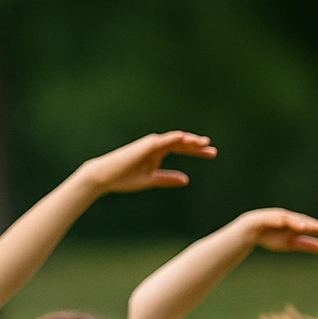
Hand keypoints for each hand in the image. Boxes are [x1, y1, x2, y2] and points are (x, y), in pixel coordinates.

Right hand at [78, 132, 216, 195]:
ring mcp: (151, 144)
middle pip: (182, 143)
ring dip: (189, 141)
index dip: (197, 152)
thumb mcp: (150, 180)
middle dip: (197, 146)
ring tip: (203, 143)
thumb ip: (167, 179)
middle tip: (213, 151)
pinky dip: (174, 138)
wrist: (104, 177)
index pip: (181, 149)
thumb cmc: (124, 178)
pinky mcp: (145, 145)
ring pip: (175, 139)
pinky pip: (163, 140)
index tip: (211, 154)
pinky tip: (185, 138)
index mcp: (157, 153)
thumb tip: (186, 180)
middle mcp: (156, 145)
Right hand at [234, 208, 317, 253]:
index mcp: (295, 223)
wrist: (249, 231)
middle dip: (309, 224)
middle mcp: (287, 218)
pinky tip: (283, 222)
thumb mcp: (290, 243)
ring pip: (287, 218)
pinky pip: (270, 219)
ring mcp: (275, 217)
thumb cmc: (272, 236)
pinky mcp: (263, 218)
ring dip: (295, 221)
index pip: (308, 225)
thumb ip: (305, 244)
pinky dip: (277, 219)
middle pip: (300, 220)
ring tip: (304, 227)